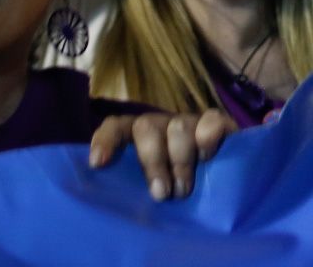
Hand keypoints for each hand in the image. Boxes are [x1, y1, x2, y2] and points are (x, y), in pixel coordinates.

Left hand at [89, 108, 235, 199]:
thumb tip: (117, 206)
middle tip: (161, 193)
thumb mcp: (156, 187)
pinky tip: (208, 156)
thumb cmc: (178, 187)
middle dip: (152, 162)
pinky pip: (212, 120)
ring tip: (184, 190)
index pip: (115, 126)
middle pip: (146, 128)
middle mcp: (160, 124)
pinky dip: (209, 136)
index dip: (105, 141)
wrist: (228, 183)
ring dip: (180, 160)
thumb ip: (138, 185)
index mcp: (138, 136)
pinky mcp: (219, 124)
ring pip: (178, 127)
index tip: (98, 163)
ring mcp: (189, 121)